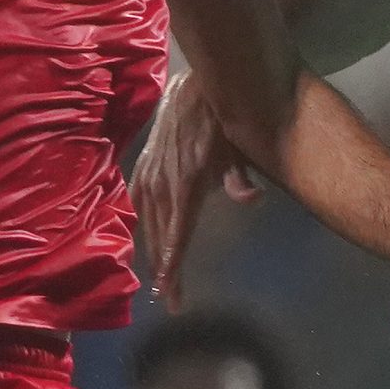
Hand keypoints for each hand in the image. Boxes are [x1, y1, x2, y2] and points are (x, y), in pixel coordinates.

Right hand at [130, 74, 264, 299]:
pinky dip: (142, 226)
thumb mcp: (236, 150)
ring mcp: (148, 177)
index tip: (170, 297)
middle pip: (159, 238)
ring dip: (152, 251)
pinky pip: (137, 205)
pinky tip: (146, 238)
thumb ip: (239, 179)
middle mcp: (161, 186)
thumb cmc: (220, 123)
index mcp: (185, 187)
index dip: (172, 269)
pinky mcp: (141, 168)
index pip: (176, 237)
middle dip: (164, 270)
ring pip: (146, 225)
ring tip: (160, 277)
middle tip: (169, 297)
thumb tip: (252, 200)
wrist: (191, 91)